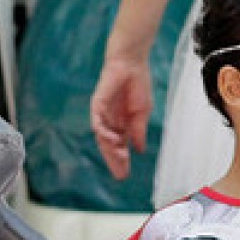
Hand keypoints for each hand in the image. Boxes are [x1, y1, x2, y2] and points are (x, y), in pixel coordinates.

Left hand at [91, 52, 154, 180]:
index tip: (125, 176)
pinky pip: (97, 122)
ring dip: (110, 150)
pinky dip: (103, 132)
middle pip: (110, 146)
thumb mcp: (141, 113)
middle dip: (115, 161)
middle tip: (121, 175)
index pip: (119, 147)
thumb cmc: (138, 84)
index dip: (122, 161)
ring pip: (102, 137)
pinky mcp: (98, 104)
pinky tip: (112, 140)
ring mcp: (103, 114)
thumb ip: (138, 131)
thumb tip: (139, 150)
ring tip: (120, 159)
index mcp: (122, 124)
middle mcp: (111, 121)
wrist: (132, 63)